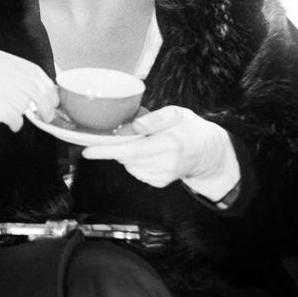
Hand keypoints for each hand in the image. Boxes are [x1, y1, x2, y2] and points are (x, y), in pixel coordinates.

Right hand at [0, 50, 58, 143]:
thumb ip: (15, 78)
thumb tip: (47, 92)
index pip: (34, 71)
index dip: (48, 88)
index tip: (54, 100)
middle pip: (32, 87)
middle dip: (45, 105)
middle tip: (47, 116)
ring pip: (23, 102)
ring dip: (27, 115)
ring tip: (21, 119)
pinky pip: (11, 115)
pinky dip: (16, 123)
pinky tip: (13, 125)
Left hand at [82, 105, 237, 193]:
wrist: (210, 154)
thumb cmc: (191, 129)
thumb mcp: (178, 114)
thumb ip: (156, 118)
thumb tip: (135, 126)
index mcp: (170, 143)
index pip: (132, 150)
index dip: (107, 150)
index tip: (87, 150)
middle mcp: (165, 164)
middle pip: (126, 158)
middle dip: (113, 146)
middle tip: (117, 134)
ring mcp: (162, 176)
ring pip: (128, 163)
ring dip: (126, 152)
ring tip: (143, 141)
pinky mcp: (158, 182)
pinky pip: (134, 169)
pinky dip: (133, 160)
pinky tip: (147, 152)